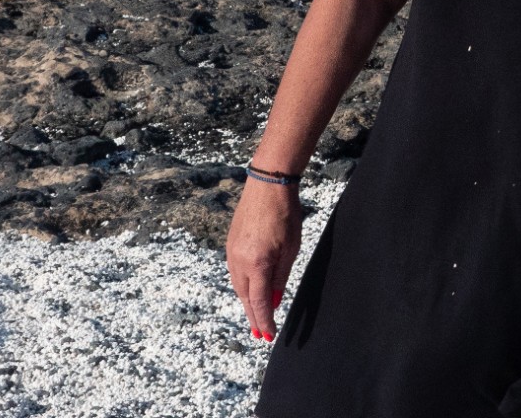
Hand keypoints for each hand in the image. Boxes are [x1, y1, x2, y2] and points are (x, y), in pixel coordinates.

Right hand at [225, 177, 302, 340]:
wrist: (268, 185)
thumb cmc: (285, 214)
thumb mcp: (290, 249)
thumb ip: (280, 277)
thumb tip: (274, 301)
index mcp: (256, 264)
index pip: (258, 302)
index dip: (264, 320)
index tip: (268, 335)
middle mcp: (239, 261)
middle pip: (245, 297)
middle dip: (253, 316)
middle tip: (259, 333)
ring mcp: (232, 252)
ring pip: (238, 286)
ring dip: (247, 302)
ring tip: (255, 316)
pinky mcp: (230, 244)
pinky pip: (235, 273)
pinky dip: (243, 286)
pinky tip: (250, 291)